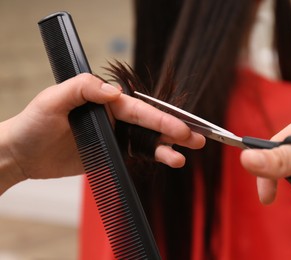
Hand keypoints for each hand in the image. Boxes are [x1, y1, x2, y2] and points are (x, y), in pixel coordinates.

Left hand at [0, 74, 204, 192]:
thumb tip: (116, 92)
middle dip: (175, 131)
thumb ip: (83, 89)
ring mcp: (113, 136)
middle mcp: (113, 118)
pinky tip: (167, 160)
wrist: (21, 154)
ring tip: (185, 155)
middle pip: (151, 123)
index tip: (180, 128)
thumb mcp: (53, 100)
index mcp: (104, 102)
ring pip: (147, 140)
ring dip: (167, 147)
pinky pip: (136, 154)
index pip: (140, 109)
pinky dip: (153, 157)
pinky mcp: (110, 153)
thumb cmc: (32, 124)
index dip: (162, 119)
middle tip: (198, 139)